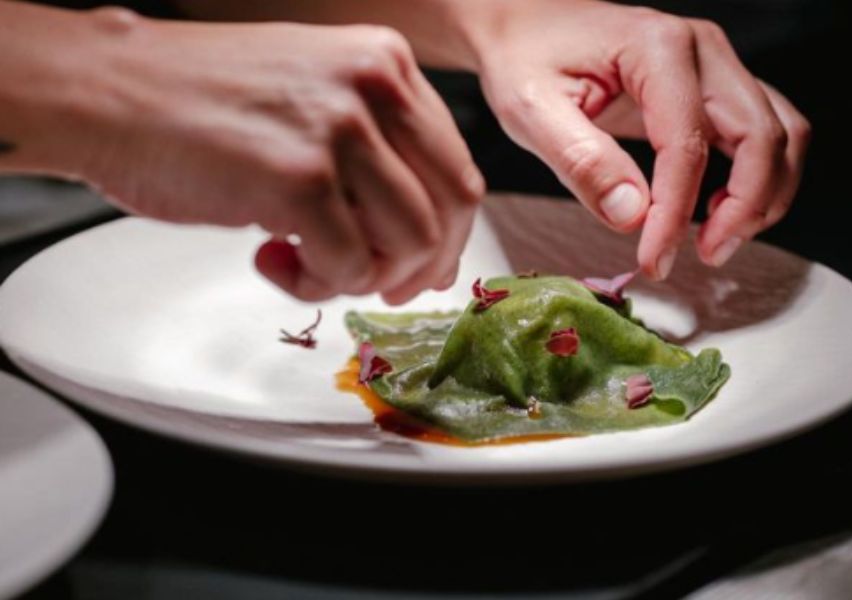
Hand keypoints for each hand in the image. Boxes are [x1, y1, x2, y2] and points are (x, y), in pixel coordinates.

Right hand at [80, 10, 483, 302]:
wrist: (106, 92)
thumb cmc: (199, 103)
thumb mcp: (312, 102)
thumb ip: (377, 159)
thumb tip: (427, 248)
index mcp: (386, 62)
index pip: (457, 167)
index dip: (448, 233)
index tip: (420, 266)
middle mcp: (374, 86)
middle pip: (450, 209)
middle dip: (416, 266)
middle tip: (373, 284)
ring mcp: (339, 129)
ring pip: (410, 244)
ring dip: (361, 276)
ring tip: (307, 264)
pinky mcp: (300, 178)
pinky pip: (348, 267)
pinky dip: (315, 284)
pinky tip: (270, 257)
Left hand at [474, 0, 809, 277]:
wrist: (525, 26)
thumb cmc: (524, 60)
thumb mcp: (531, 110)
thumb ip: (581, 161)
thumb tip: (632, 215)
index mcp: (656, 48)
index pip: (687, 145)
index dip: (676, 214)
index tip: (656, 261)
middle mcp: (701, 49)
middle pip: (761, 135)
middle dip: (744, 209)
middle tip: (706, 257)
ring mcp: (715, 63)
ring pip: (779, 132)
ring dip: (764, 194)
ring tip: (718, 240)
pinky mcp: (714, 84)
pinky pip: (763, 129)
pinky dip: (759, 175)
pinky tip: (719, 210)